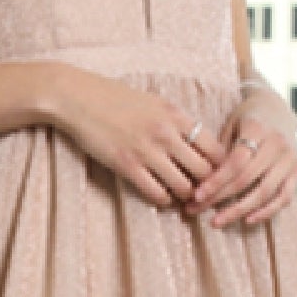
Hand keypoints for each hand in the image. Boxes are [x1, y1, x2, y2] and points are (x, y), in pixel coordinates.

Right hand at [49, 65, 225, 206]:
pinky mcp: (126, 165)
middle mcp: (166, 133)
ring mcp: (147, 150)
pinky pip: (156, 193)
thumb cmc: (114, 98)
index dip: (219, 167)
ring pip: (183, 186)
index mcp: (176, 116)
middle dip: (205, 186)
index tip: (214, 175)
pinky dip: (163, 199)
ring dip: (184, 196)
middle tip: (201, 192)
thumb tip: (198, 141)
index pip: (215, 149)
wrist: (77, 97)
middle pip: (204, 171)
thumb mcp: (154, 102)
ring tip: (181, 196)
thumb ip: (177, 121)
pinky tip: (161, 195)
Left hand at [184, 102, 296, 227]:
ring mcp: (290, 159)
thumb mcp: (231, 125)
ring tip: (216, 222)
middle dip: (219, 198)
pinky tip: (247, 220)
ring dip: (238, 211)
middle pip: (247, 179)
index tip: (196, 195)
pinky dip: (266, 212)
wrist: (277, 110)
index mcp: (258, 129)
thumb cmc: (246, 120)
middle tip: (196, 209)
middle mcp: (278, 144)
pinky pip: (283, 198)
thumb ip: (221, 151)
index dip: (216, 181)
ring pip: (264, 193)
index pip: (235, 162)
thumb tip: (201, 183)